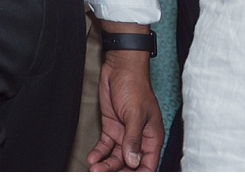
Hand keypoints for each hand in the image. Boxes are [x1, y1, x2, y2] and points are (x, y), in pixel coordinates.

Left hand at [87, 45, 161, 170]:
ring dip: (106, 164)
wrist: (120, 69)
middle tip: (104, 176)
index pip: (148, 163)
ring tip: (94, 169)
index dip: (139, 174)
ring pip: (116, 156)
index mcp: (152, 137)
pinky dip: (99, 153)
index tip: (127, 179)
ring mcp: (124, 133)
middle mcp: (139, 138)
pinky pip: (105, 145)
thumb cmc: (135, 87)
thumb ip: (134, 138)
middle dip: (119, 172)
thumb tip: (133, 160)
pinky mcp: (111, 127)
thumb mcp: (135, 114)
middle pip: (130, 163)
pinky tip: (92, 158)